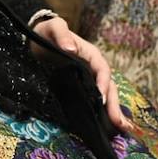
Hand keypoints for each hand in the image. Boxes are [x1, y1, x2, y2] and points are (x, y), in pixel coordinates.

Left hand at [33, 17, 133, 131]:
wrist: (37, 40)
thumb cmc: (47, 32)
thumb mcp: (54, 27)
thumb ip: (61, 34)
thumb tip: (70, 47)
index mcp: (91, 54)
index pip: (102, 69)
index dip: (103, 83)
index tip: (101, 99)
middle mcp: (93, 68)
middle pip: (108, 87)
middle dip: (114, 105)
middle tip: (120, 124)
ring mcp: (88, 80)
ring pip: (104, 96)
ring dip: (112, 112)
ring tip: (120, 130)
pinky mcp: (79, 89)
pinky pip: (92, 101)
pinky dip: (99, 114)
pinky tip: (103, 128)